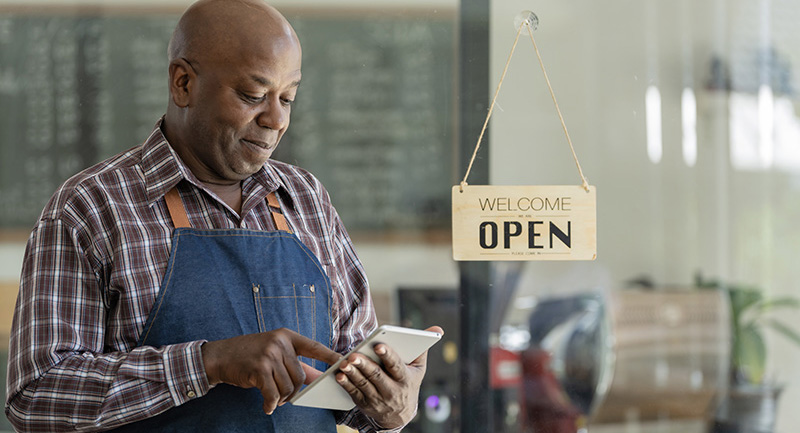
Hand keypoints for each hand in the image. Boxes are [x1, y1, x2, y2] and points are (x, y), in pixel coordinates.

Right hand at [201, 328, 340, 414]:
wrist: (220, 356)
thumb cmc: (248, 356)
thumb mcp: (273, 353)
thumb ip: (293, 364)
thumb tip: (315, 380)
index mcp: (286, 336)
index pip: (314, 347)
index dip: (330, 356)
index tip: (345, 361)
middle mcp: (280, 342)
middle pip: (300, 376)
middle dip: (293, 391)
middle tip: (283, 397)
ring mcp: (269, 354)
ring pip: (288, 386)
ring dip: (281, 398)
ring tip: (272, 399)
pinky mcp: (259, 368)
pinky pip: (273, 393)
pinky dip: (271, 404)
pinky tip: (267, 407)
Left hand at [335, 326, 443, 428]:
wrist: (400, 415)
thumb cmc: (408, 382)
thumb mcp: (418, 368)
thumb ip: (423, 347)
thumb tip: (437, 328)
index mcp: (405, 379)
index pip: (396, 366)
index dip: (388, 356)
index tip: (379, 345)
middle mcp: (392, 391)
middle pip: (376, 376)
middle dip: (365, 365)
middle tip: (354, 355)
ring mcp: (378, 399)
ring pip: (364, 385)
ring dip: (353, 374)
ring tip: (344, 363)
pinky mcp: (365, 404)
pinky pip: (354, 394)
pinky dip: (346, 384)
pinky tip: (339, 375)